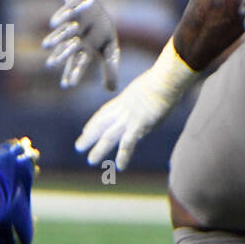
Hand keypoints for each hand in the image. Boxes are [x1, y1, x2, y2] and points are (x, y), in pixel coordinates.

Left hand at [42, 0, 120, 89]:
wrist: (94, 3)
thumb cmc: (101, 28)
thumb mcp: (110, 48)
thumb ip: (110, 67)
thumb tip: (111, 90)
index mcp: (84, 49)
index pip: (77, 63)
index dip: (72, 73)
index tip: (67, 85)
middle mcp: (75, 38)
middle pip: (67, 49)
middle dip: (60, 56)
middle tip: (51, 65)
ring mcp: (72, 24)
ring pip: (62, 33)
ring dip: (56, 38)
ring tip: (45, 46)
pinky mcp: (71, 9)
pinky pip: (65, 13)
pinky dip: (61, 18)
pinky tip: (54, 24)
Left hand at [74, 40, 196, 169]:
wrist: (166, 79)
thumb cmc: (164, 77)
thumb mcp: (150, 85)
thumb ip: (148, 97)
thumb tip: (156, 103)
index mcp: (124, 99)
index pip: (104, 113)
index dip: (94, 123)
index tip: (85, 130)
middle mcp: (122, 110)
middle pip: (101, 124)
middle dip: (89, 136)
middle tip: (78, 146)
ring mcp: (129, 118)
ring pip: (109, 136)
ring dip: (99, 149)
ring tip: (91, 161)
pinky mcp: (139, 125)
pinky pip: (128, 144)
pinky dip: (123, 156)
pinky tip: (120, 166)